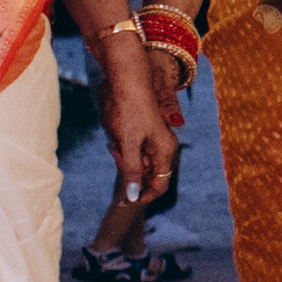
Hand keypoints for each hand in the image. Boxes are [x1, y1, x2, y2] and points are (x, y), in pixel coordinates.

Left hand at [97, 58, 182, 204]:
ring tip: (115, 143)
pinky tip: (116, 139)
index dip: (143, 197)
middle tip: (115, 155)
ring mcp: (157, 138)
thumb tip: (132, 197)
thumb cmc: (129, 109)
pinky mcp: (147, 131)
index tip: (124, 202)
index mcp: (165, 150)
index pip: (160, 185)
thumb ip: (132, 170)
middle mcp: (165, 146)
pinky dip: (125, 150)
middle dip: (131, 173)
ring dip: (126, 160)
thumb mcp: (128, 143)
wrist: (128, 78)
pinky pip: (137, 150)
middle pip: (150, 174)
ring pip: (141, 161)